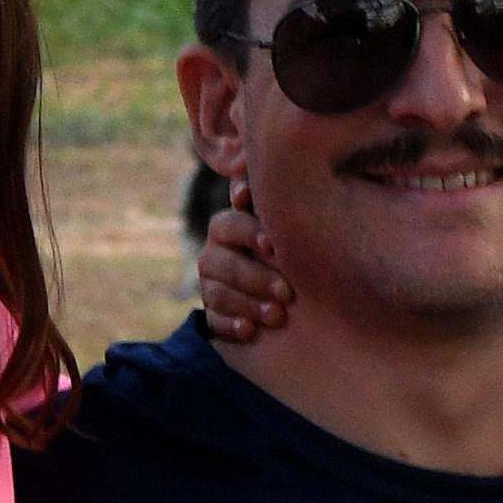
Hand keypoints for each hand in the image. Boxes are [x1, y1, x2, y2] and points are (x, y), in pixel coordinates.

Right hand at [196, 183, 290, 342]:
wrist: (292, 293)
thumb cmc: (291, 249)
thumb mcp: (285, 226)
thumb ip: (271, 202)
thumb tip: (248, 171)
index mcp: (230, 228)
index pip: (229, 225)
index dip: (249, 234)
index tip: (273, 247)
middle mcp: (215, 254)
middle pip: (220, 262)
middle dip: (255, 278)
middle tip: (287, 293)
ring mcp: (210, 285)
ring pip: (215, 293)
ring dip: (246, 304)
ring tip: (276, 316)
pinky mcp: (213, 314)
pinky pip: (212, 320)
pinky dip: (230, 325)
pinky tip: (249, 330)